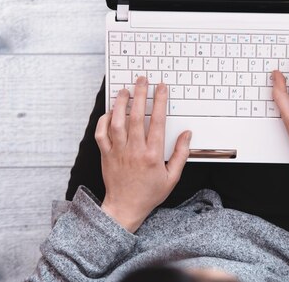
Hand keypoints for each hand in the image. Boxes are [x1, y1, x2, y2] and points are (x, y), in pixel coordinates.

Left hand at [94, 77, 191, 231]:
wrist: (125, 208)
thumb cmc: (149, 193)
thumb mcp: (172, 177)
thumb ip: (181, 154)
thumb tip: (187, 134)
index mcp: (153, 155)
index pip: (158, 122)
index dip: (160, 101)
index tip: (161, 87)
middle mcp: (134, 151)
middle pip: (137, 116)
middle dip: (140, 95)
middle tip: (142, 80)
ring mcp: (118, 152)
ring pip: (117, 122)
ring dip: (121, 103)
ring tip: (125, 90)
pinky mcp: (106, 155)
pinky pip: (101, 134)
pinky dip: (104, 121)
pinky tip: (110, 112)